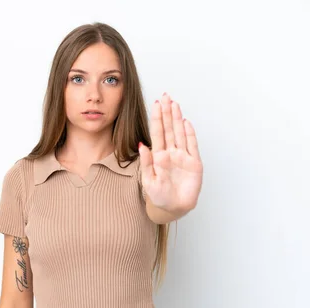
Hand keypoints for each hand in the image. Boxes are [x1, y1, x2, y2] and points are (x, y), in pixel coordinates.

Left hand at [138, 92, 202, 211]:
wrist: (173, 208)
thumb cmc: (159, 195)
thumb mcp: (149, 180)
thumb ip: (146, 163)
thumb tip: (142, 146)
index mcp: (158, 156)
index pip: (157, 133)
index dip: (157, 118)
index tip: (156, 104)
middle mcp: (170, 153)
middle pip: (168, 129)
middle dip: (167, 113)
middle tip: (165, 97)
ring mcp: (183, 157)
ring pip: (180, 134)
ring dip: (177, 119)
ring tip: (175, 104)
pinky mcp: (194, 164)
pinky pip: (192, 146)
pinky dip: (190, 134)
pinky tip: (186, 123)